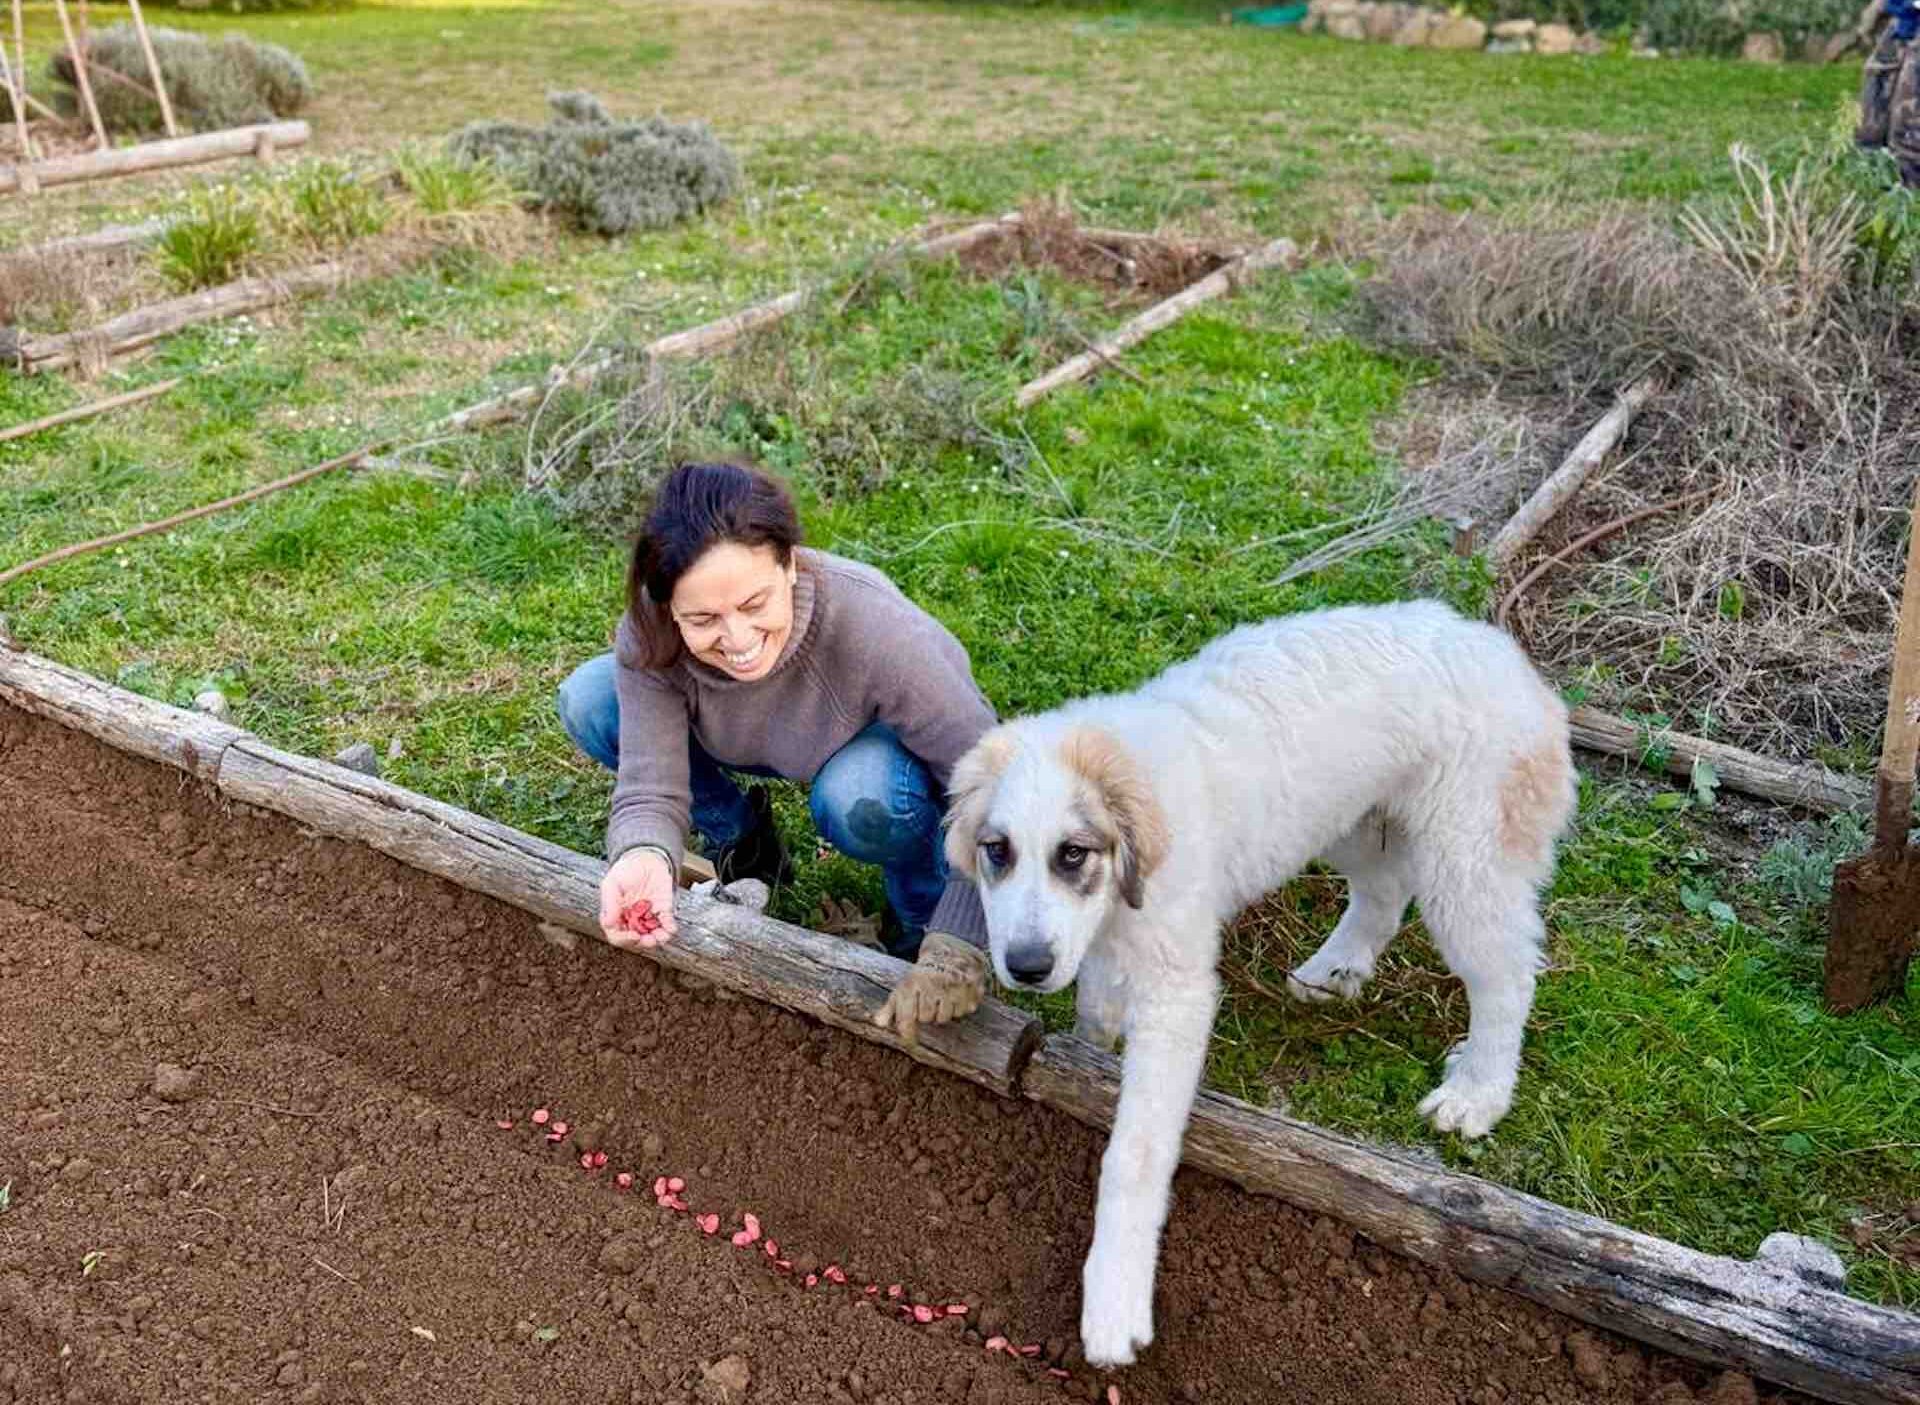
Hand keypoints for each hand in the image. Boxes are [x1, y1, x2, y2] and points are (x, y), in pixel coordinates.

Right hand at [599, 848, 677, 949]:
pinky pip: (666, 924)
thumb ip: (610, 903)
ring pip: (652, 935)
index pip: (617, 935)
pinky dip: (669, 928)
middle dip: (643, 943)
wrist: (646, 858)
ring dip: (658, 939)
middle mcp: (632, 920)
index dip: (624, 940)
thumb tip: (608, 924)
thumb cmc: (626, 871)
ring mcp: (648, 917)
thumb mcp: (612, 884)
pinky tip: (671, 928)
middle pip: (635, 940)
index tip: (633, 936)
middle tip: (650, 940)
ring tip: (662, 937)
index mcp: (616, 917)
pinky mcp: (663, 911)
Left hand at [872, 932, 987, 1045]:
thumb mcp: (905, 986)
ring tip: (943, 996)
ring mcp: (953, 985)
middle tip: (929, 999)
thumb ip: (891, 1007)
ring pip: (945, 1017)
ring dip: (943, 1011)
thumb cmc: (924, 975)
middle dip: (927, 1013)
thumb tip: (878, 1024)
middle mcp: (933, 983)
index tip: (908, 1038)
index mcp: (913, 983)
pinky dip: (960, 1006)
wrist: (951, 950)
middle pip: (927, 1018)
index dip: (906, 1030)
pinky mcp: (971, 986)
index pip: (907, 1016)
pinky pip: (963, 1011)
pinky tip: (957, 994)